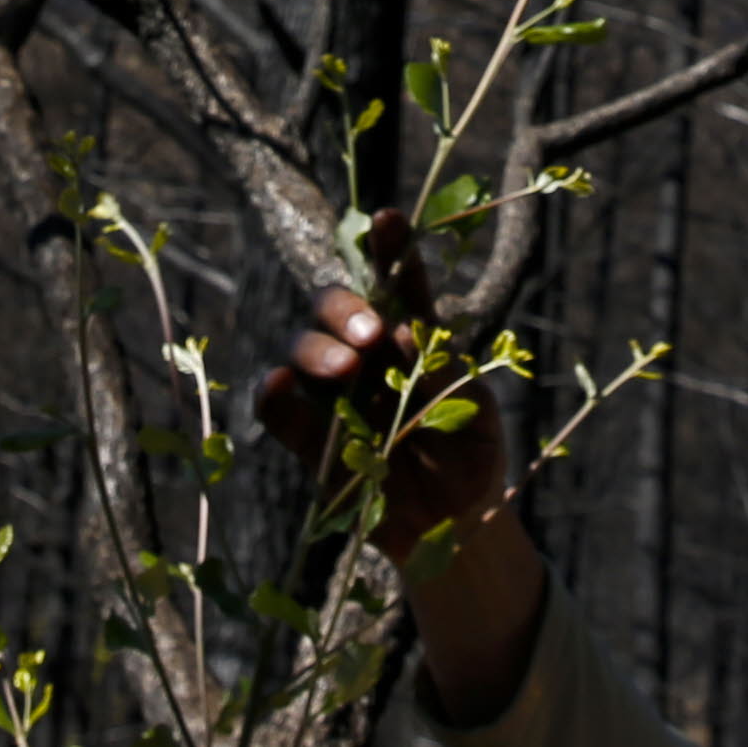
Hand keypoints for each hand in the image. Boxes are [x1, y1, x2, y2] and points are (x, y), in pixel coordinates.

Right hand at [247, 210, 510, 559]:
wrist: (456, 527)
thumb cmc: (471, 457)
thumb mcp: (476, 413)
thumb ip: (443, 375)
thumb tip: (403, 334)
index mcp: (413, 338)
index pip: (398, 284)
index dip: (391, 249)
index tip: (388, 220)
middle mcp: (365, 356)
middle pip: (333, 306)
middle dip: (344, 307)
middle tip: (372, 334)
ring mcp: (333, 395)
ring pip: (301, 347)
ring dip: (316, 348)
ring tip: (346, 369)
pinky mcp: (309, 439)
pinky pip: (277, 408)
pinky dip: (271, 393)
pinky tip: (277, 385)